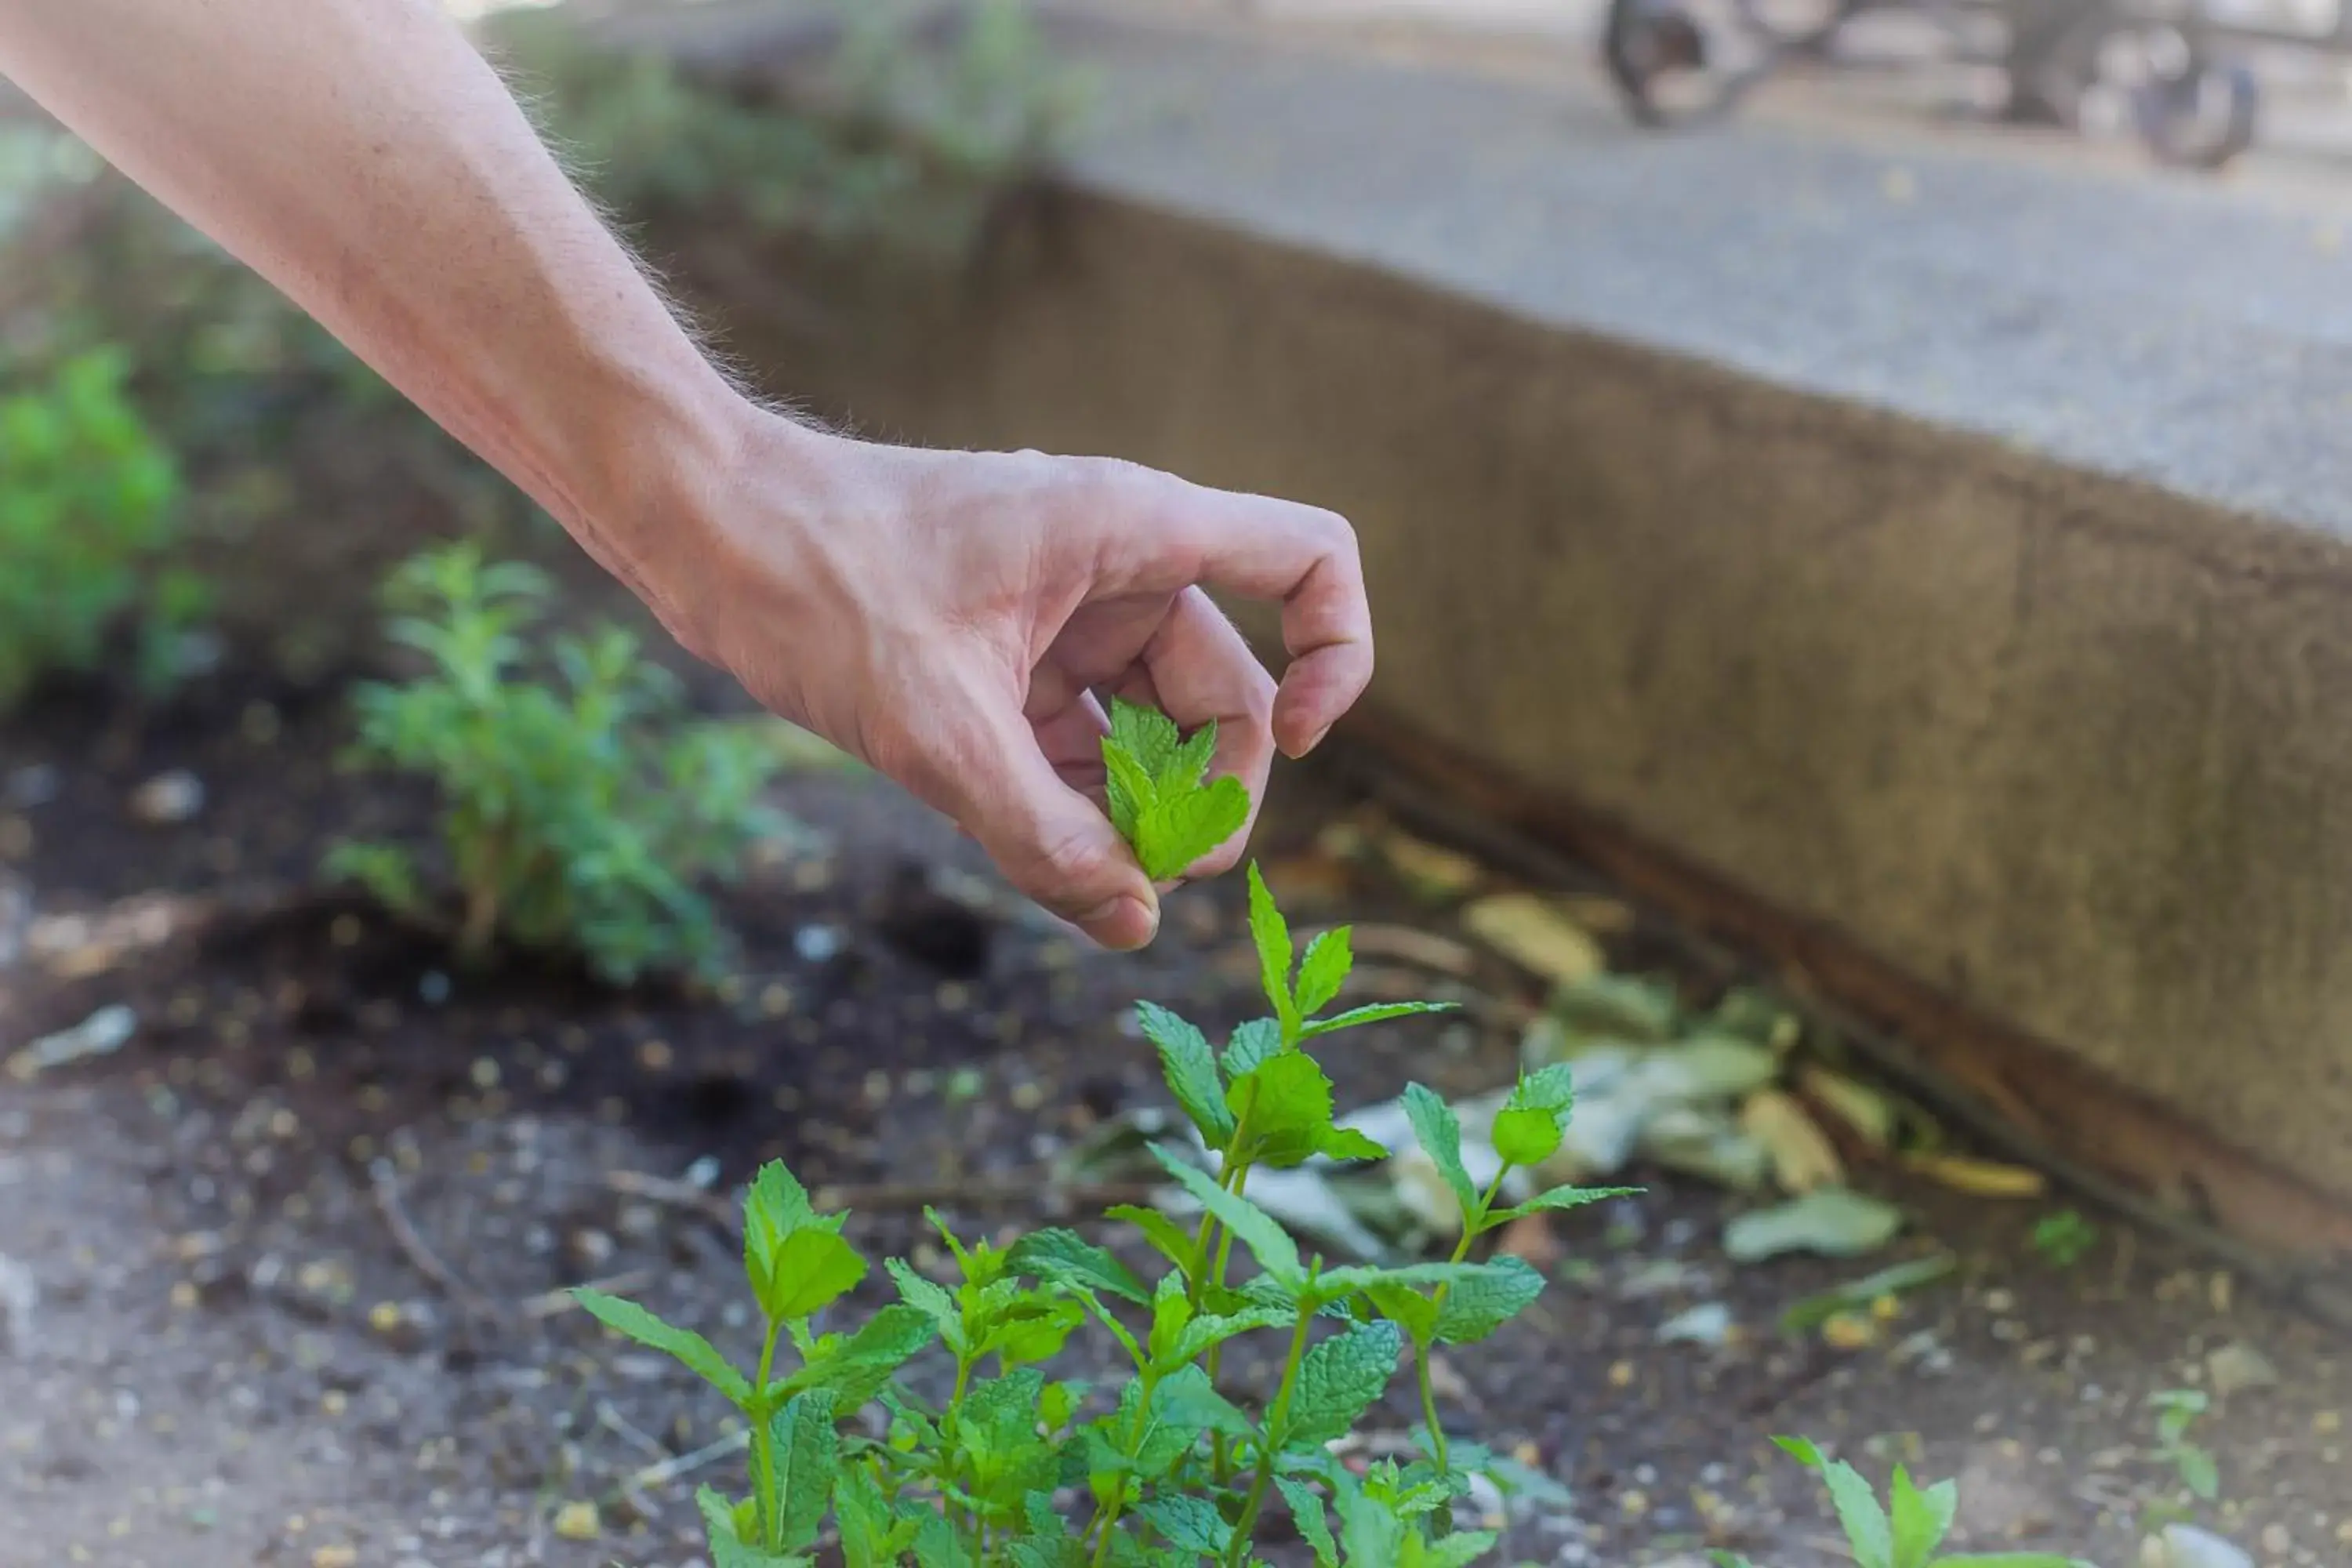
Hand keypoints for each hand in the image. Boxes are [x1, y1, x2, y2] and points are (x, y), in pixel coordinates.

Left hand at [640, 407, 1372, 950]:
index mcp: (1132, 529)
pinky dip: (1072, 804)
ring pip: (1149, 732)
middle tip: (1157, 878)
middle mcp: (1117, 565)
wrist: (700, 533)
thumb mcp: (936, 730)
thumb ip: (1043, 836)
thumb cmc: (816, 584)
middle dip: (1207, 791)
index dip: (1338, 655)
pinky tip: (1038, 857)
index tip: (1295, 747)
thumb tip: (1135, 924)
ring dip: (1133, 813)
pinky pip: (1081, 745)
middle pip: (1226, 691)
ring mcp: (1065, 616)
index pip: (1310, 557)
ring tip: (1084, 877)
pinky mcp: (1012, 660)